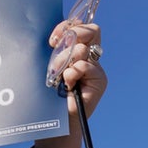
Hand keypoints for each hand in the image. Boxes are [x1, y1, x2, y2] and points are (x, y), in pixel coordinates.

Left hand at [34, 20, 106, 147]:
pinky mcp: (99, 80)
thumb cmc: (48, 94)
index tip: (52, 40)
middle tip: (57, 47)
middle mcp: (89, 57)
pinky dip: (73, 73)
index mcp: (77, 50)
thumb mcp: (48, 67)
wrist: (57, 121)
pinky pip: (86, 66)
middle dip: (73, 34)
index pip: (81, 26)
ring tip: (57, 75)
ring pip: (83, 49)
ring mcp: (96, 68)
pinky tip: (67, 84)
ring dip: (64, 60)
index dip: (68, 26)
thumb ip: (55, 51)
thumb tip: (53, 37)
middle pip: (92, 30)